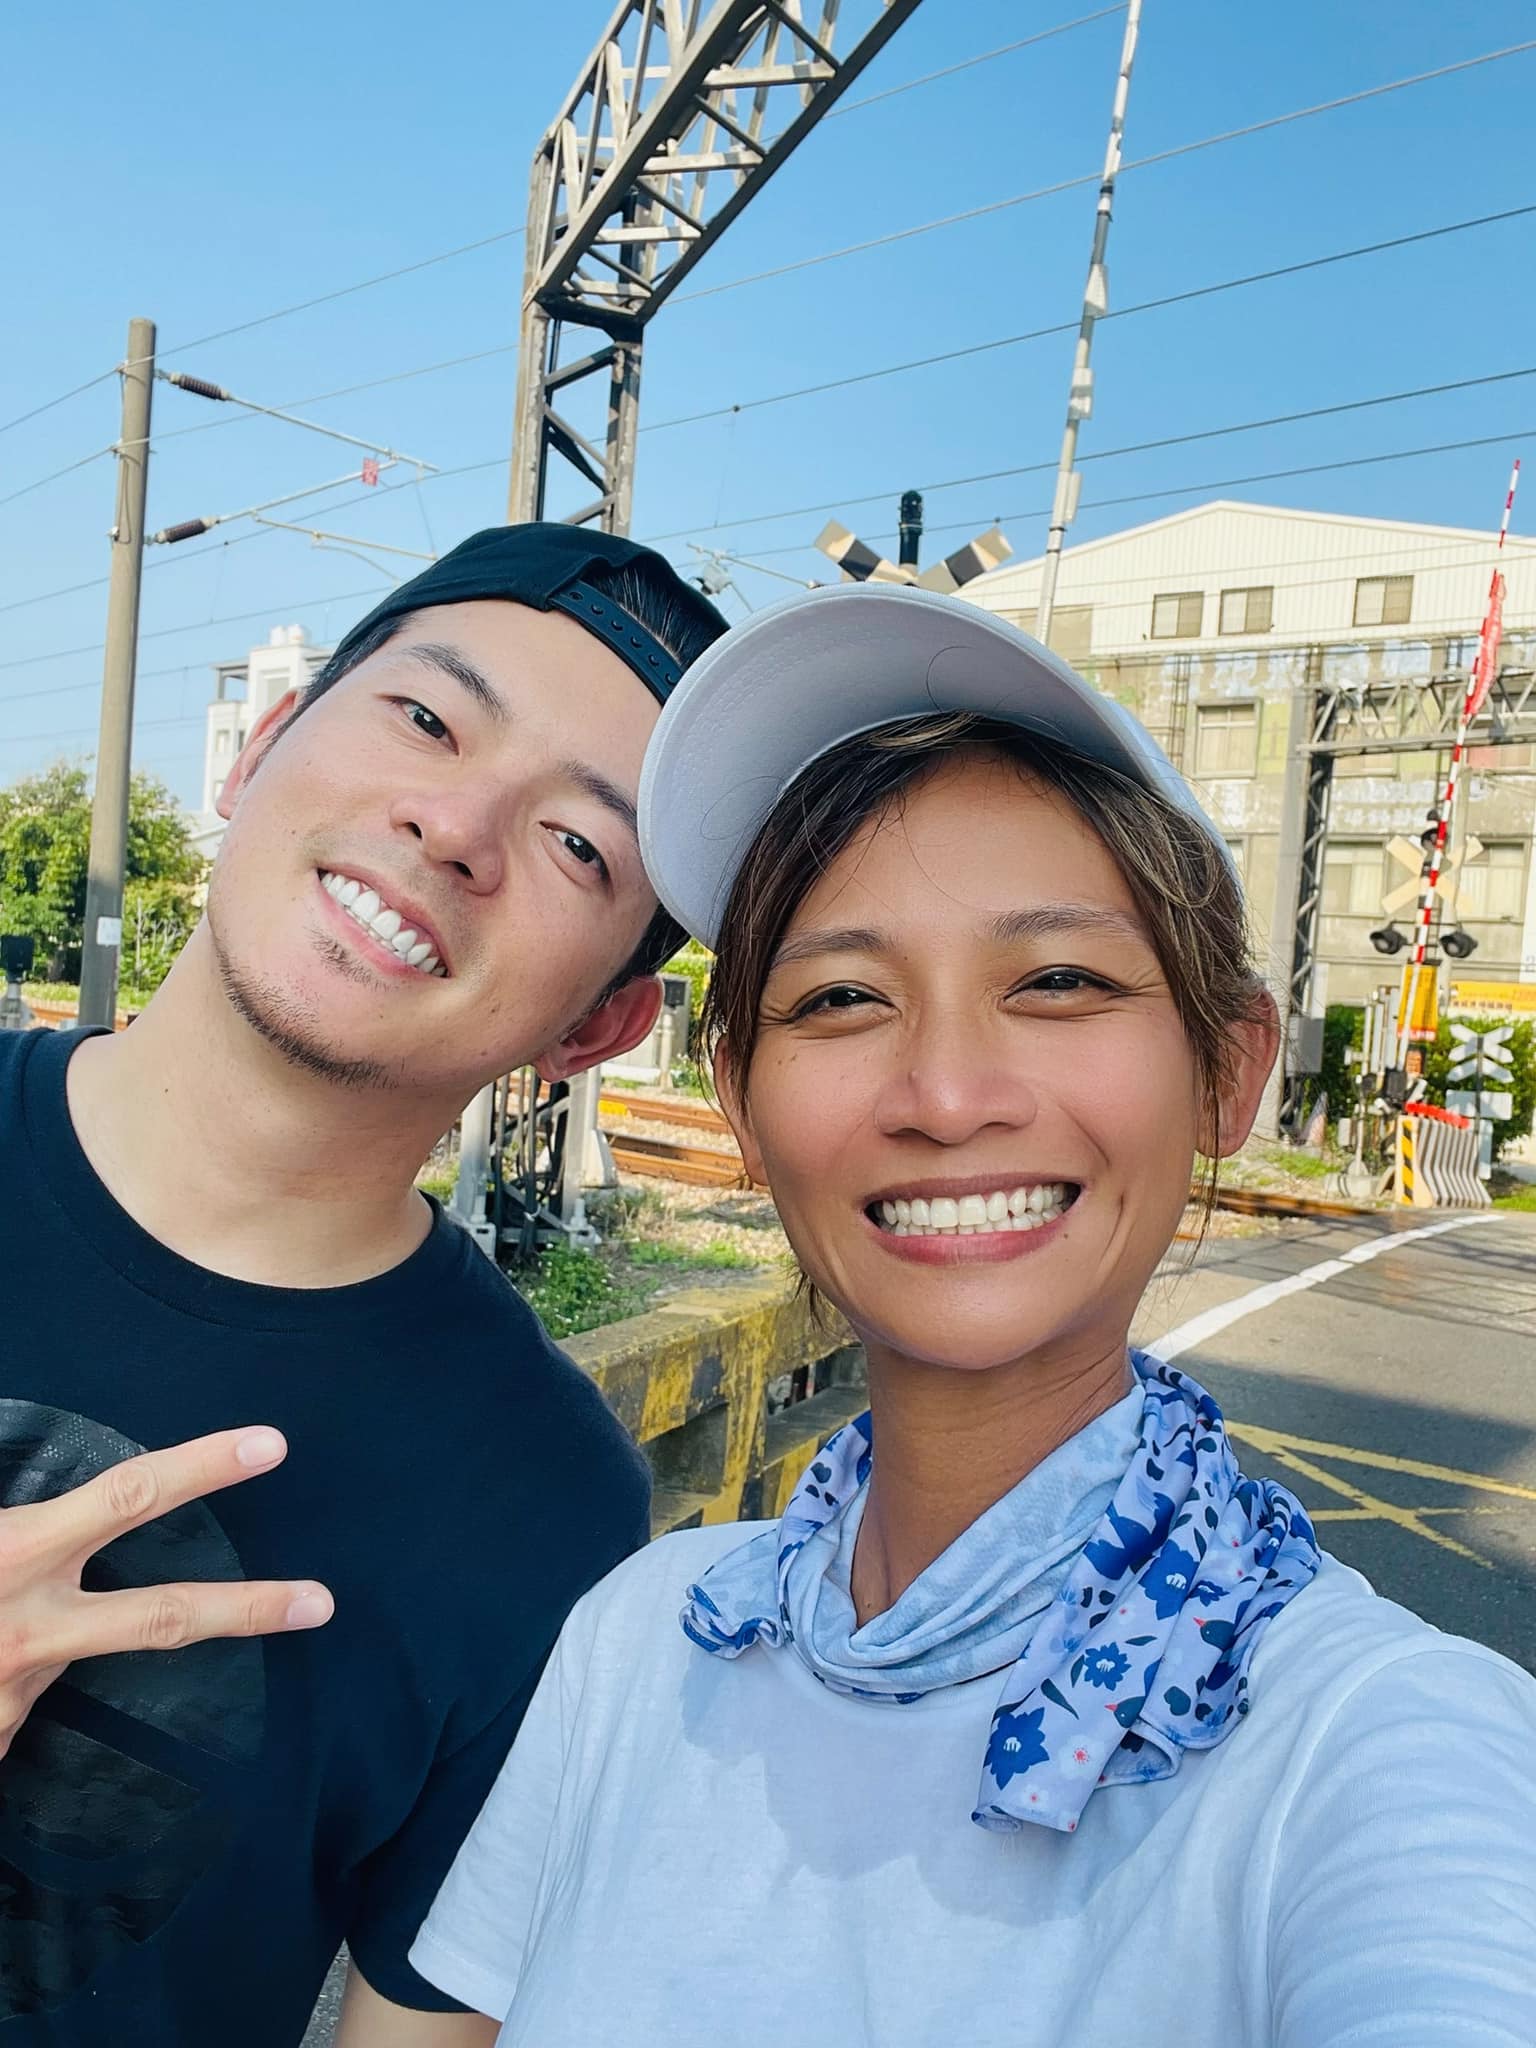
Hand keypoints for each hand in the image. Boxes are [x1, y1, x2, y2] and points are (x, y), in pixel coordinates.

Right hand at [0, 1426, 332, 1759]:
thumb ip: (10, 1519)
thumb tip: (35, 1504)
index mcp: (17, 1550)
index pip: (127, 1497)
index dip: (201, 1468)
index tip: (270, 1446)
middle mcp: (28, 1623)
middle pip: (161, 1615)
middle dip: (247, 1608)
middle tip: (321, 1603)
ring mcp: (14, 1688)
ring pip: (92, 1655)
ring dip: (62, 1644)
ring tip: (5, 1634)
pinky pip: (19, 1692)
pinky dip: (6, 1674)